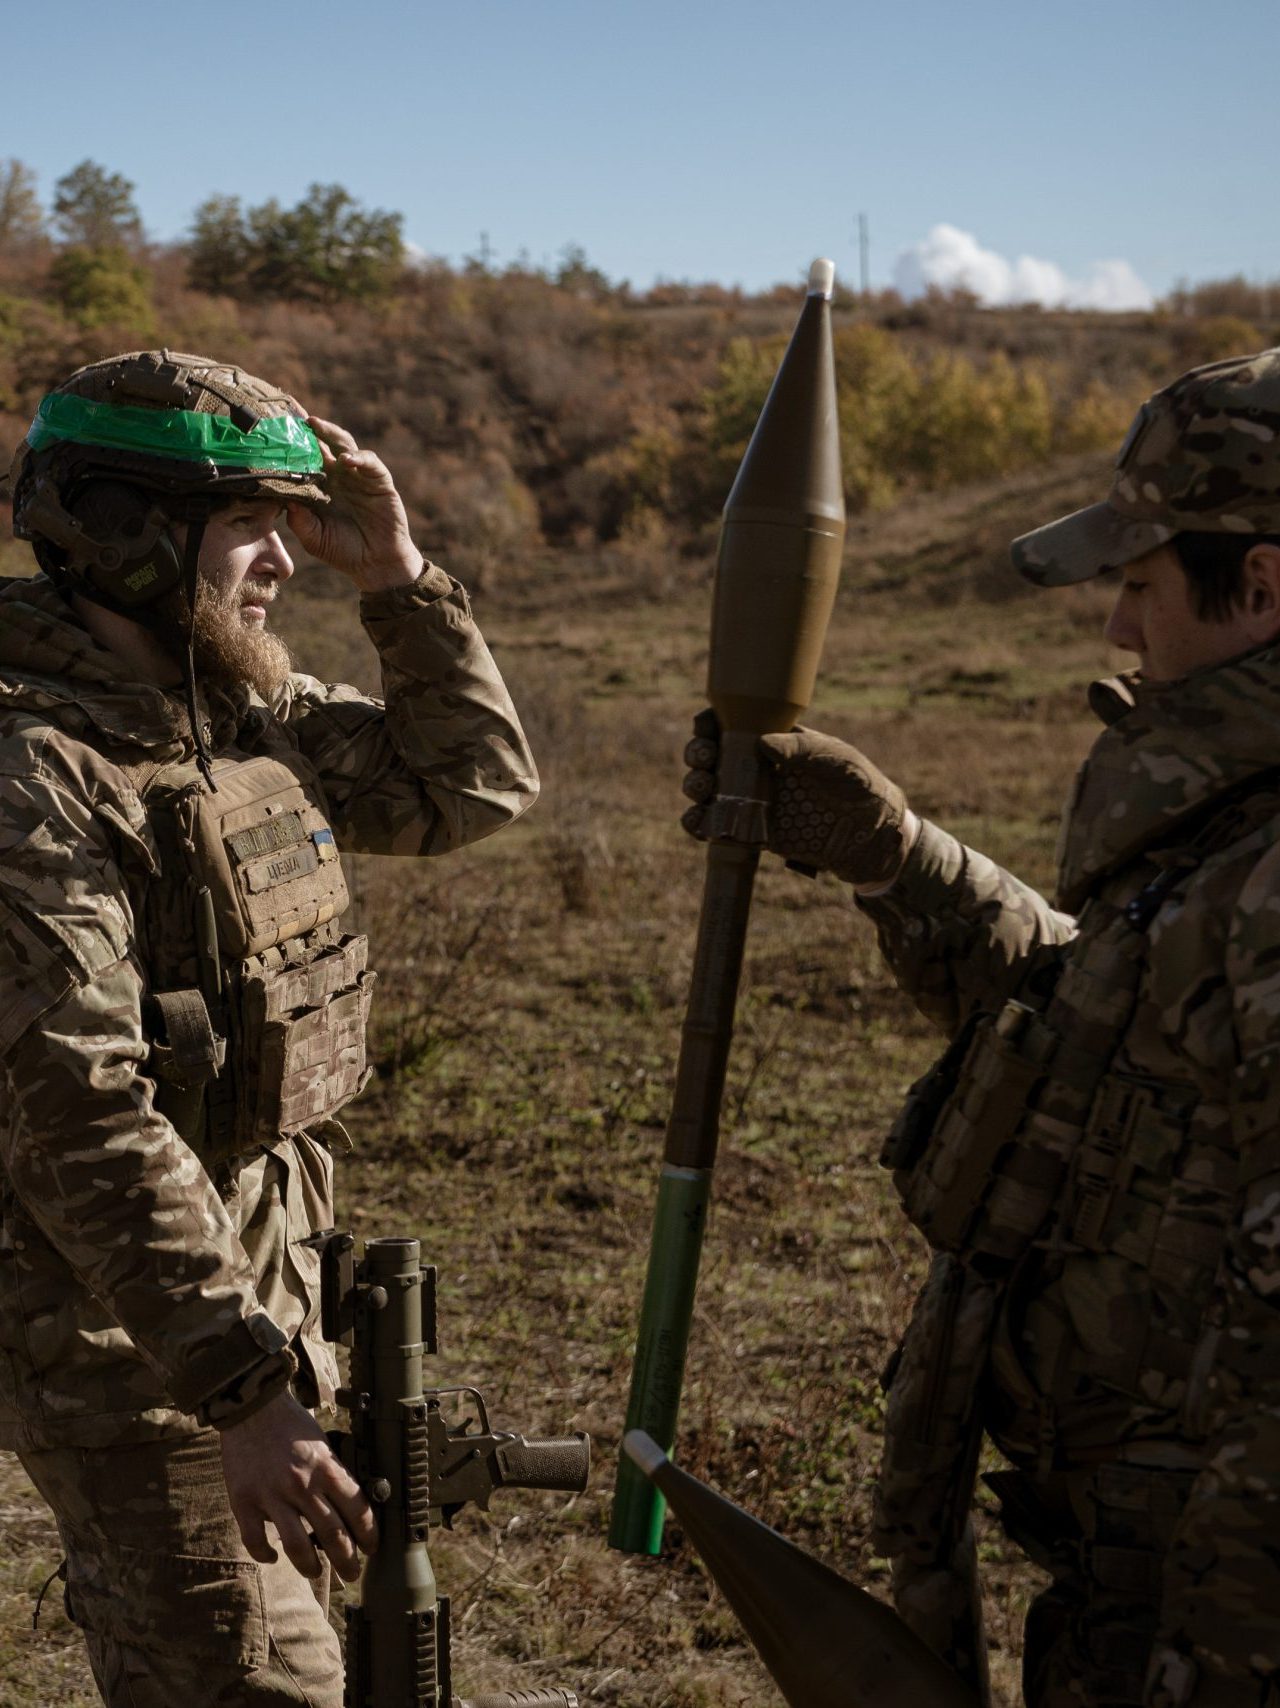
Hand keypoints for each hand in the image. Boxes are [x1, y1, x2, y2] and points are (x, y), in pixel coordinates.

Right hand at [219, 1390, 377, 1582]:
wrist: (253, 1407)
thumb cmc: (291, 1424)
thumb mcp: (323, 1443)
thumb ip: (334, 1473)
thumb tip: (351, 1505)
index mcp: (326, 1468)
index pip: (357, 1510)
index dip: (368, 1534)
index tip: (372, 1547)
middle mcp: (302, 1484)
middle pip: (333, 1535)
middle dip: (347, 1561)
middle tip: (352, 1573)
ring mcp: (272, 1495)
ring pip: (297, 1546)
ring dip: (310, 1567)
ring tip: (316, 1573)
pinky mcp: (244, 1501)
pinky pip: (255, 1539)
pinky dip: (265, 1554)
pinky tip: (273, 1557)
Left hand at [286, 416, 422, 591]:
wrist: (376, 564)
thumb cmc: (343, 551)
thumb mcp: (313, 539)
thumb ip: (299, 521)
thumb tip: (285, 500)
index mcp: (320, 486)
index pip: (303, 458)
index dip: (291, 444)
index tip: (272, 430)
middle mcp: (338, 475)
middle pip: (322, 443)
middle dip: (308, 428)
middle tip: (291, 414)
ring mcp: (359, 476)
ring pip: (344, 444)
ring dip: (330, 432)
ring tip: (315, 424)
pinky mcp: (380, 482)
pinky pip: (369, 462)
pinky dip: (358, 457)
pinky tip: (346, 459)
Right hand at [681, 709, 912, 887]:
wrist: (869, 832)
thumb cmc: (857, 783)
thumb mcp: (834, 757)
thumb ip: (801, 749)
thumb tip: (763, 742)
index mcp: (772, 741)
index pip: (731, 725)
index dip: (710, 724)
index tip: (705, 726)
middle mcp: (754, 768)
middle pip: (711, 756)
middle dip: (697, 754)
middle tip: (704, 758)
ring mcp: (750, 800)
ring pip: (706, 789)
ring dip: (694, 785)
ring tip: (702, 787)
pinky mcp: (750, 832)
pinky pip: (714, 826)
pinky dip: (697, 823)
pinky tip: (697, 821)